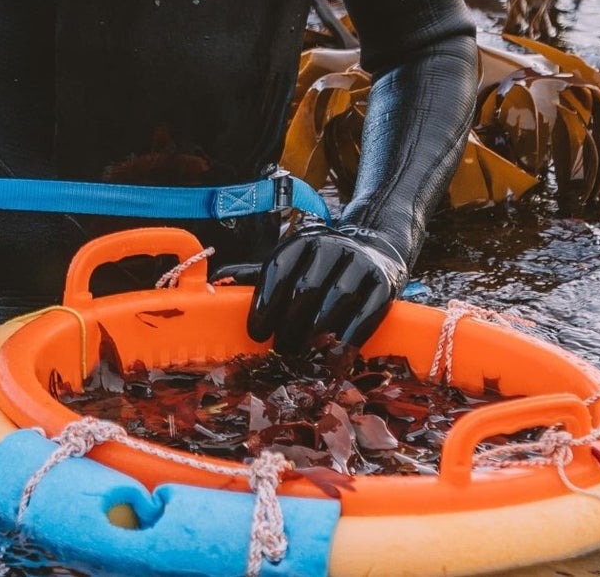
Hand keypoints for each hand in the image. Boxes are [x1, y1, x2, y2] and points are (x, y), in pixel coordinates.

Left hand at [247, 226, 405, 353]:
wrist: (376, 252)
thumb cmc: (322, 266)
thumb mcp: (293, 261)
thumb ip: (258, 274)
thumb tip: (215, 286)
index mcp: (303, 240)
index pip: (279, 268)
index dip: (265, 302)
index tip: (256, 333)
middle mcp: (332, 246)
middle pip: (306, 287)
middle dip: (290, 323)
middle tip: (280, 350)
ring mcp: (360, 263)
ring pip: (335, 299)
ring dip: (316, 333)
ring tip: (303, 358)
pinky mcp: (384, 284)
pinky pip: (365, 314)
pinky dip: (349, 339)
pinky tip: (335, 359)